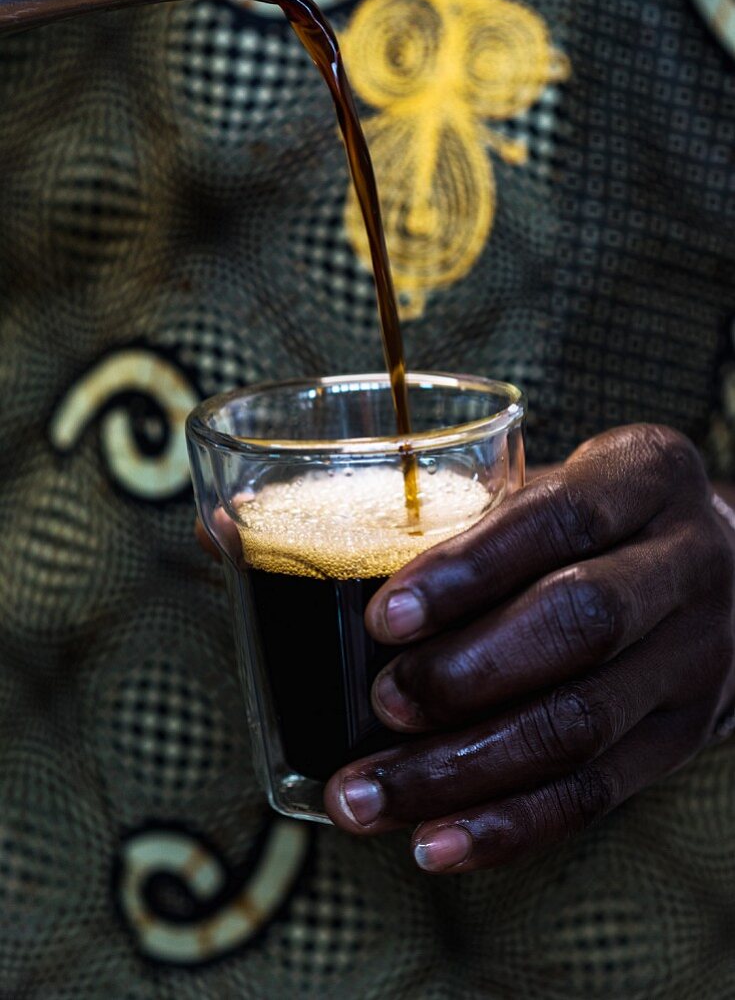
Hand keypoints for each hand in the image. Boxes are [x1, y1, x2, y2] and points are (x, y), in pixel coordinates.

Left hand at [323, 425, 734, 872]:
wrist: (724, 570)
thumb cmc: (589, 519)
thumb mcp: (534, 481)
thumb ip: (412, 505)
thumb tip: (226, 531)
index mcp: (643, 477)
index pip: (559, 518)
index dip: (470, 568)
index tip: (382, 617)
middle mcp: (686, 564)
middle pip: (582, 624)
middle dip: (469, 674)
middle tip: (380, 703)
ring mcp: (695, 658)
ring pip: (582, 726)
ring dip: (465, 770)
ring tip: (367, 795)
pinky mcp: (680, 735)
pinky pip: (598, 794)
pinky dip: (510, 824)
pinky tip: (434, 842)